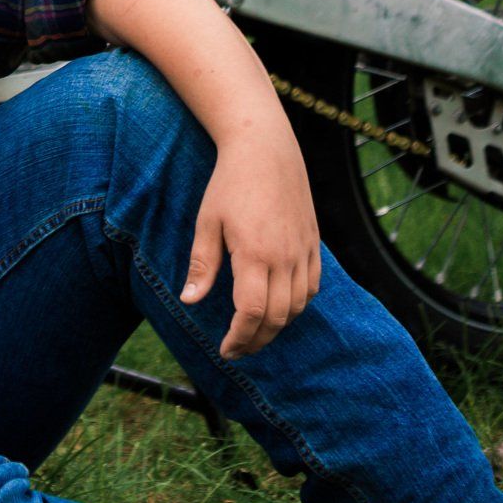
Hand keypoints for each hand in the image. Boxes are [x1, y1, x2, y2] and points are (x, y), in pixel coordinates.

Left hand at [181, 133, 321, 358]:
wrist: (266, 151)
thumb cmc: (229, 185)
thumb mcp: (207, 223)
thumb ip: (202, 264)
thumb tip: (189, 301)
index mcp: (255, 255)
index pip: (252, 313)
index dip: (240, 338)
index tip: (226, 350)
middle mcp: (286, 258)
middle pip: (279, 317)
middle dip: (258, 340)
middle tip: (238, 349)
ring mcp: (304, 251)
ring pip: (299, 305)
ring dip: (279, 326)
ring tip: (255, 333)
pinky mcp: (314, 243)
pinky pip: (313, 286)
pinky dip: (299, 304)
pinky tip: (281, 307)